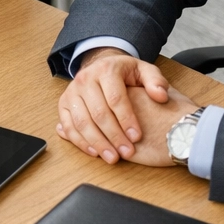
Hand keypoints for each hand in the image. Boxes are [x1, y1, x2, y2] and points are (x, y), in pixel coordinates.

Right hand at [56, 47, 173, 163]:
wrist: (101, 65)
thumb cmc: (125, 73)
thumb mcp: (144, 71)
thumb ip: (156, 81)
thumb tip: (161, 96)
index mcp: (106, 69)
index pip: (116, 98)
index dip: (127, 119)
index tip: (137, 137)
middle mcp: (85, 79)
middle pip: (98, 112)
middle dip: (114, 136)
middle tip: (127, 152)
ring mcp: (71, 92)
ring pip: (82, 122)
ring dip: (97, 143)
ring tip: (112, 157)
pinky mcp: (63, 104)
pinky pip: (69, 126)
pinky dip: (80, 142)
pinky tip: (94, 152)